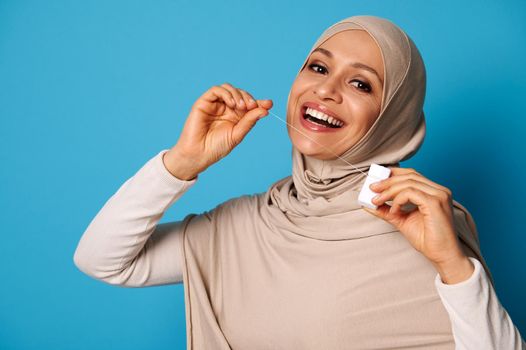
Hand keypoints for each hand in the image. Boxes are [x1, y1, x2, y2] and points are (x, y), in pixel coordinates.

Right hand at [164, 83, 272, 179]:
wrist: (199, 154)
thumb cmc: (216, 147)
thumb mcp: (237, 134)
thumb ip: (249, 121)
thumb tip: (265, 110)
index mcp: (235, 117)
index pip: (249, 104)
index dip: (259, 102)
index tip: (269, 104)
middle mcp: (225, 109)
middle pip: (240, 94)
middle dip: (248, 98)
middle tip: (252, 106)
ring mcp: (215, 105)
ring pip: (229, 89)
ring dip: (238, 94)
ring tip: (242, 106)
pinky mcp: (204, 102)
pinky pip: (216, 90)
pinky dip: (226, 93)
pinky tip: (232, 104)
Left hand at [363, 167, 473, 282]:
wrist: (442, 255)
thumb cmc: (427, 239)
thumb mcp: (401, 220)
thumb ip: (387, 210)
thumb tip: (369, 203)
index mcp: (434, 192)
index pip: (412, 174)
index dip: (393, 174)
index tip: (376, 180)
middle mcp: (439, 190)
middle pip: (409, 176)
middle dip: (387, 181)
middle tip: (371, 189)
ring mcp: (439, 195)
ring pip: (408, 183)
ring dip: (388, 191)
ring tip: (377, 201)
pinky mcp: (435, 203)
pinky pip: (410, 193)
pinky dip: (397, 200)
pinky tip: (393, 211)